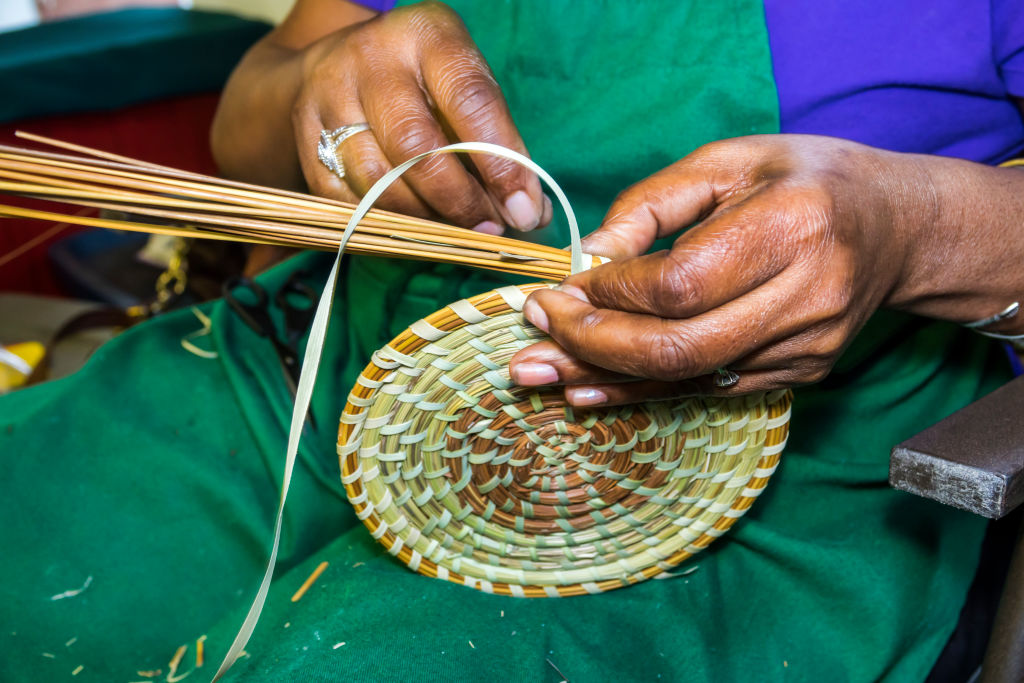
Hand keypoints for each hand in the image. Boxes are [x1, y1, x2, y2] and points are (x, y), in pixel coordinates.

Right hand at [292, 1, 549, 233]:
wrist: (337, 64)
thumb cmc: (422, 82)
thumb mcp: (465, 87)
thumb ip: (499, 143)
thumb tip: (529, 213)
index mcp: (427, 35)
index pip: (470, 101)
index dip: (501, 164)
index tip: (524, 210)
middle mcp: (372, 60)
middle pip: (416, 147)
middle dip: (459, 200)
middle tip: (488, 227)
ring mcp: (330, 97)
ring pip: (377, 180)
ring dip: (423, 220)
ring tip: (455, 232)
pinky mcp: (305, 136)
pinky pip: (345, 199)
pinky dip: (385, 224)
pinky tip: (413, 231)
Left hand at [509, 135, 926, 405]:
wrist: (893, 229)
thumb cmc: (802, 180)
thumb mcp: (726, 161)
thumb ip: (650, 205)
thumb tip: (585, 259)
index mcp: (791, 227)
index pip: (678, 284)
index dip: (608, 294)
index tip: (557, 287)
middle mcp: (806, 297)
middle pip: (677, 346)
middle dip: (589, 345)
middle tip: (532, 333)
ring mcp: (806, 347)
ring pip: (685, 379)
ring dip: (601, 379)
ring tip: (533, 376)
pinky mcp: (799, 375)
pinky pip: (705, 390)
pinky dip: (640, 392)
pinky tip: (587, 390)